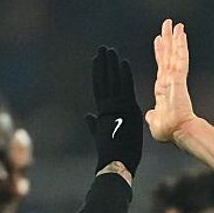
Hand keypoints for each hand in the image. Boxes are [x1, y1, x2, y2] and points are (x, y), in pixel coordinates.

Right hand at [85, 46, 142, 175]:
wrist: (115, 164)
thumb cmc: (112, 155)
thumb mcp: (102, 136)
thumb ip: (94, 125)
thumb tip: (87, 117)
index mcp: (104, 113)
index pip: (100, 89)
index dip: (99, 73)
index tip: (97, 60)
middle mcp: (108, 108)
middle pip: (104, 81)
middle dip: (103, 64)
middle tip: (103, 48)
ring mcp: (116, 108)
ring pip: (112, 82)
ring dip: (111, 65)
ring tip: (110, 50)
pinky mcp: (126, 110)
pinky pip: (125, 89)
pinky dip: (124, 75)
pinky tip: (123, 62)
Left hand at [146, 19, 197, 142]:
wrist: (177, 131)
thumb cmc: (168, 130)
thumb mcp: (154, 121)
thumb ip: (152, 115)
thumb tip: (150, 114)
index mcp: (162, 89)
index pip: (161, 66)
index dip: (160, 52)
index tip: (158, 40)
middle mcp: (169, 80)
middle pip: (169, 55)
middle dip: (168, 40)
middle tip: (167, 24)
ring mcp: (175, 78)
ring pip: (175, 53)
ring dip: (175, 38)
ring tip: (175, 23)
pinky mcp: (179, 77)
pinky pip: (180, 58)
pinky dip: (180, 45)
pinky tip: (181, 33)